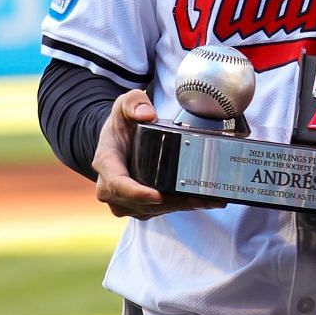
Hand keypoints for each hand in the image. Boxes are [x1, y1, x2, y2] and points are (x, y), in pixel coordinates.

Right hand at [93, 90, 225, 219]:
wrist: (119, 139)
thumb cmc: (122, 123)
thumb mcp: (125, 104)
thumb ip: (133, 103)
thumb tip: (147, 115)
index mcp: (106, 163)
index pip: (117, 184)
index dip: (136, 193)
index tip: (157, 196)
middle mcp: (111, 187)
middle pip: (139, 204)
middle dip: (170, 203)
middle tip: (199, 199)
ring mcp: (125, 199)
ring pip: (151, 211)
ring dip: (180, 207)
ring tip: (209, 200)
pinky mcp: (139, 205)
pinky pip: (159, 210)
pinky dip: (182, 206)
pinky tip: (206, 200)